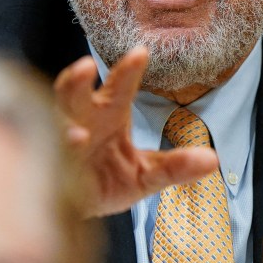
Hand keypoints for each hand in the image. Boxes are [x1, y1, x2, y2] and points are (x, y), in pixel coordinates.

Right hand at [54, 45, 219, 216]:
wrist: (79, 209)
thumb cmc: (110, 179)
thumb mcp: (147, 174)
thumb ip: (176, 166)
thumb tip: (213, 160)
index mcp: (109, 113)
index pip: (120, 87)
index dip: (128, 70)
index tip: (141, 52)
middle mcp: (83, 120)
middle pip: (75, 93)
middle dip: (77, 81)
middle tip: (87, 66)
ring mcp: (62, 142)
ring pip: (56, 123)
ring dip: (64, 123)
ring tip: (78, 133)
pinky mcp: (50, 167)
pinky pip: (50, 160)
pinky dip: (59, 160)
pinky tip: (69, 159)